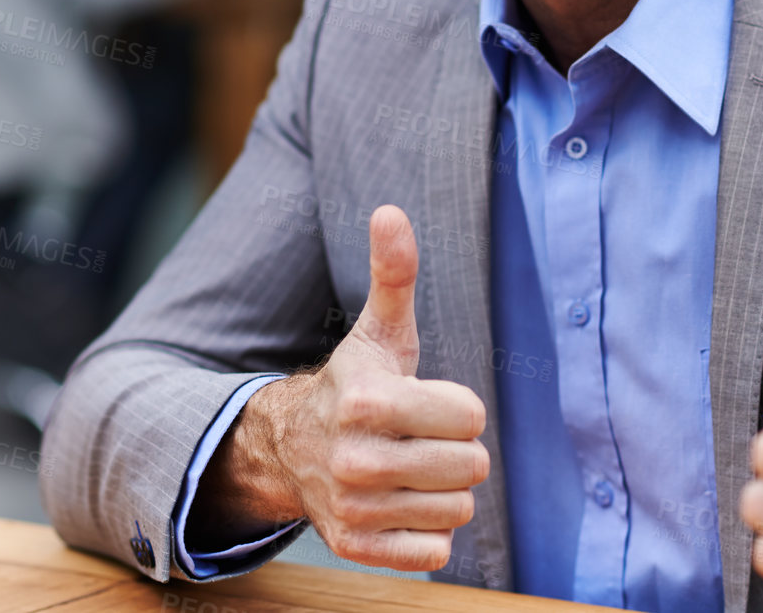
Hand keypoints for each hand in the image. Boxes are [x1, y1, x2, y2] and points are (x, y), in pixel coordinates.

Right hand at [191, 205, 488, 570]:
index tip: (429, 403)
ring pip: (457, 510)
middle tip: (423, 438)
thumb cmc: (357, 382)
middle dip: (457, 451)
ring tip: (410, 468)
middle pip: (470, 467)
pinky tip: (400, 504)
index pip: (470, 417)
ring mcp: (354, 507)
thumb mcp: (379, 329)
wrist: (292, 447)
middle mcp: (355, 459)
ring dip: (444, 490)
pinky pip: (433, 552)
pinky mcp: (356, 546)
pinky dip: (426, 532)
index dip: (459, 408)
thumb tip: (391, 211)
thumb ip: (393, 273)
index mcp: (367, 401)